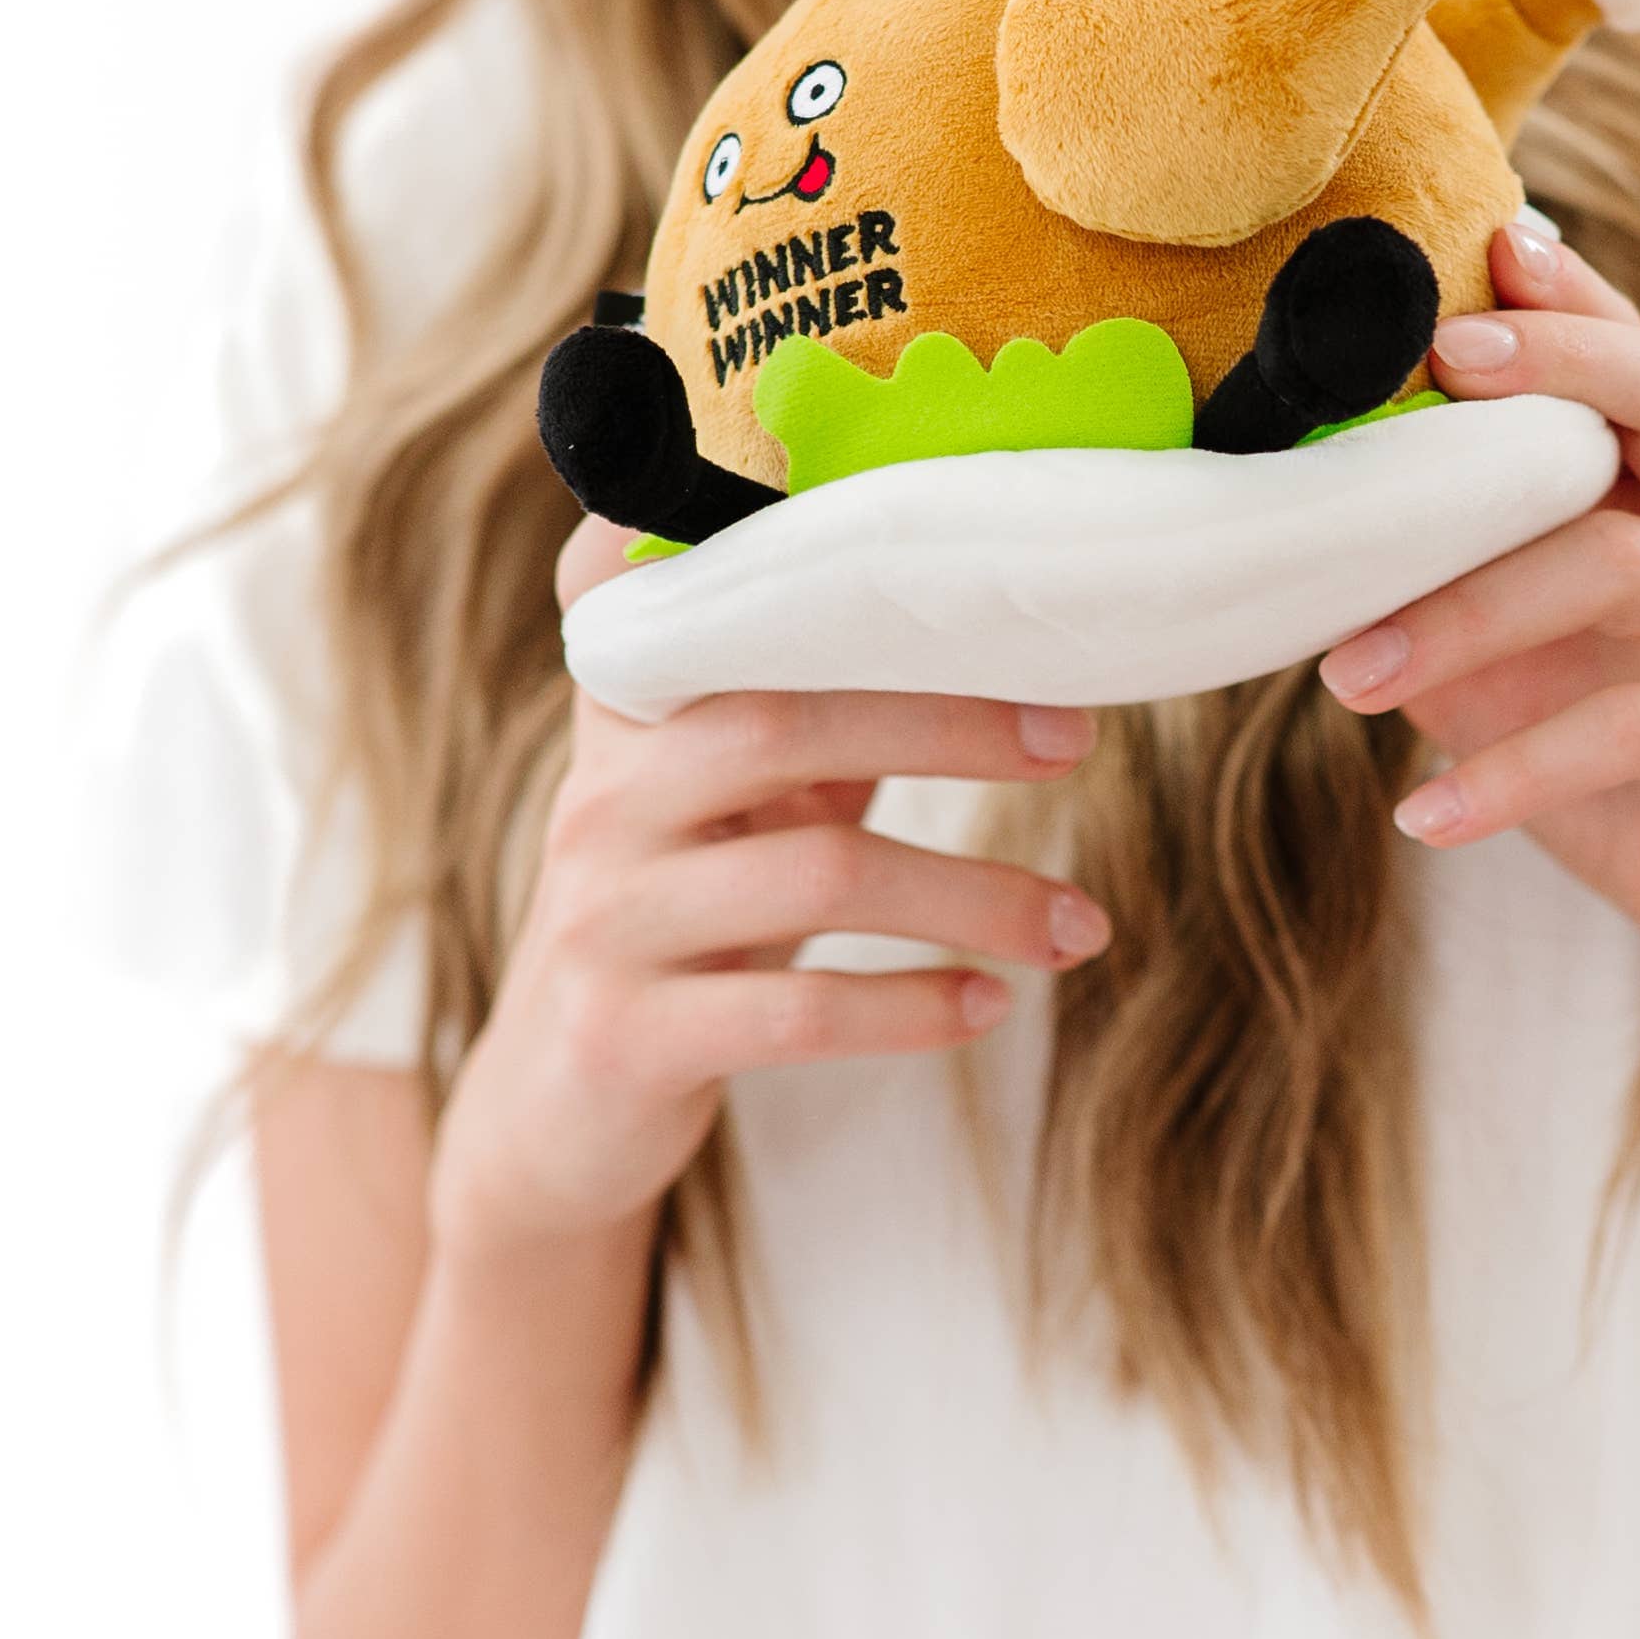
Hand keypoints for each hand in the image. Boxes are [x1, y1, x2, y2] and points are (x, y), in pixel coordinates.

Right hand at [425, 515, 1109, 1279]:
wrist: (557, 1099)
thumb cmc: (688, 909)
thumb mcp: (733, 793)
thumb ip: (819, 701)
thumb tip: (994, 624)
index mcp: (631, 711)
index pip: (693, 599)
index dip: (773, 541)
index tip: (917, 539)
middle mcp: (605, 795)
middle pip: (787, 722)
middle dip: (952, 727)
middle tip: (1074, 739)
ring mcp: (608, 916)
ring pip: (822, 873)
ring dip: (976, 897)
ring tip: (1082, 926)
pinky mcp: (628, 1035)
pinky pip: (798, 1011)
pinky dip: (913, 1007)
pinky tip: (988, 1003)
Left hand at [1315, 219, 1639, 1046]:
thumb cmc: (1639, 776)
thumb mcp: (1524, 673)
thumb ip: (1447, 593)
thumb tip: (1293, 543)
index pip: (1636, 360)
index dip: (1570, 296)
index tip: (1482, 241)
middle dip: (1559, 363)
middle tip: (1434, 368)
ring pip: (1627, 565)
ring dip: (1469, 612)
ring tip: (1344, 677)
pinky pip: (1639, 729)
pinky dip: (1518, 772)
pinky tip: (1426, 816)